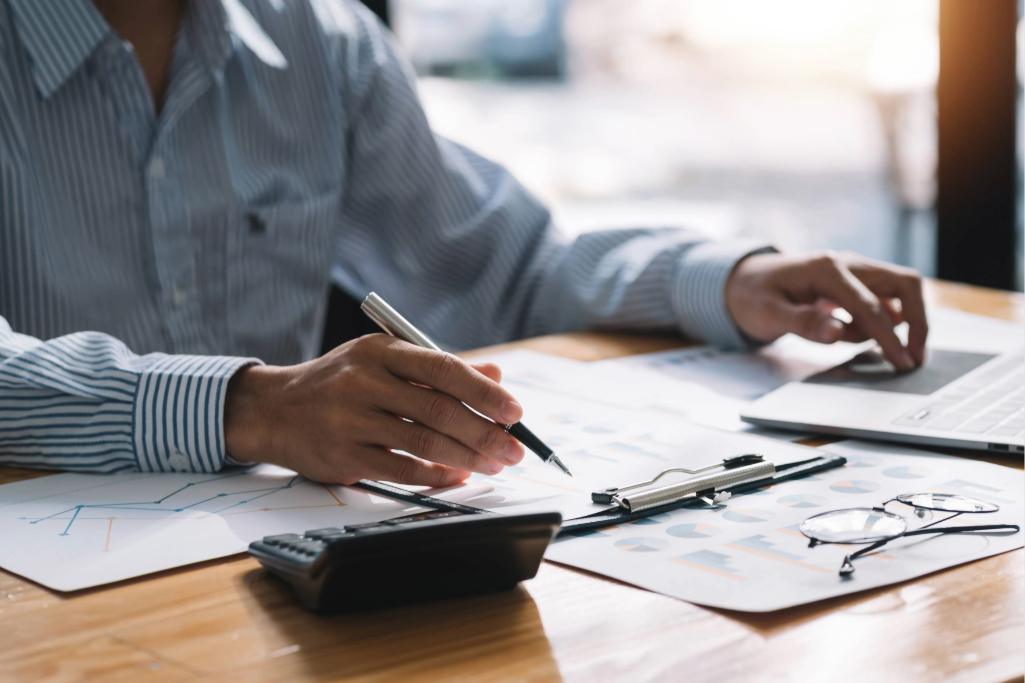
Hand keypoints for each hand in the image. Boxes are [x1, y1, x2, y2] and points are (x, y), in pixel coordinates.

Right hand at [224, 335, 525, 485]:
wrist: (273, 409)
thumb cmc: (341, 383)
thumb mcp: (384, 361)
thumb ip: (438, 368)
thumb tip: (495, 374)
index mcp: (380, 351)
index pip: (442, 368)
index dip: (483, 391)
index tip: (514, 410)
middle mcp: (364, 382)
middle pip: (438, 409)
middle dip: (485, 432)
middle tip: (515, 448)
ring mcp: (351, 420)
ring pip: (423, 442)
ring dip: (467, 457)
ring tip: (494, 464)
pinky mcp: (344, 456)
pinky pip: (401, 470)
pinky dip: (435, 476)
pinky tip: (457, 476)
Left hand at [725, 251, 927, 369]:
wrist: (743, 280)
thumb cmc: (753, 296)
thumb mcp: (767, 314)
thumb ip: (802, 323)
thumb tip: (836, 333)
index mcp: (827, 269)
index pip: (871, 305)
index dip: (891, 337)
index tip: (903, 363)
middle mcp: (847, 263)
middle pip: (905, 284)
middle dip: (918, 321)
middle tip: (914, 357)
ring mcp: (854, 270)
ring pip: (898, 292)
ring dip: (895, 322)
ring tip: (862, 346)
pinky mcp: (855, 282)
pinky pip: (883, 300)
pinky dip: (881, 320)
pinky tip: (854, 334)